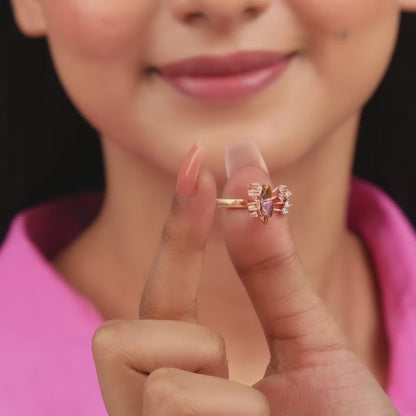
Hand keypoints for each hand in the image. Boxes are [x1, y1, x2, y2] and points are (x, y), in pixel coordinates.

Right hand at [91, 142, 398, 414]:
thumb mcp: (311, 343)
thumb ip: (271, 266)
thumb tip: (247, 171)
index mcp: (192, 379)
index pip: (162, 294)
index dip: (176, 228)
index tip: (198, 162)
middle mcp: (155, 408)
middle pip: (119, 333)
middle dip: (181, 324)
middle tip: (234, 363)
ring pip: (137, 361)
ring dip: (207, 376)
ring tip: (253, 412)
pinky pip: (167, 395)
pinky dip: (223, 406)